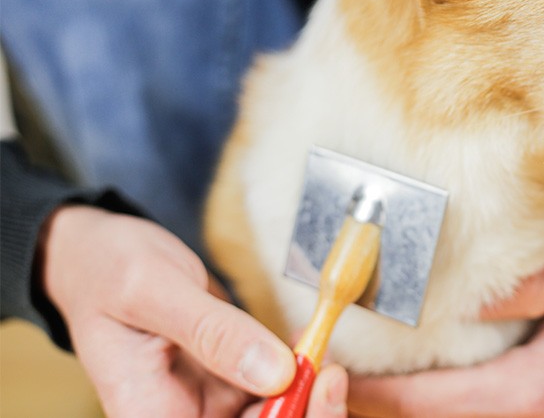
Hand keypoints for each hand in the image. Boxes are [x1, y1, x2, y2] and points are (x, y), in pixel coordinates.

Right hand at [41, 205, 349, 416]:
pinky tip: (311, 346)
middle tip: (331, 373)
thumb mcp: (154, 292)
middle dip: (302, 414)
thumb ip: (213, 333)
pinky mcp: (230, 381)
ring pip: (274, 417)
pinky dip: (301, 375)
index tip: (310, 391)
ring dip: (308, 397)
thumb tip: (277, 373)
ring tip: (323, 354)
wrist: (99, 254)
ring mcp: (209, 404)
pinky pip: (275, 392)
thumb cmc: (108, 271)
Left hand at [346, 239, 543, 416]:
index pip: (444, 403)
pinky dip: (459, 417)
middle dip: (391, 414)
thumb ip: (529, 289)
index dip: (387, 398)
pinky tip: (434, 401)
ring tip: (371, 396)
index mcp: (543, 387)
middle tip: (339, 390)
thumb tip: (465, 302)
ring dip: (423, 417)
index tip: (342, 381)